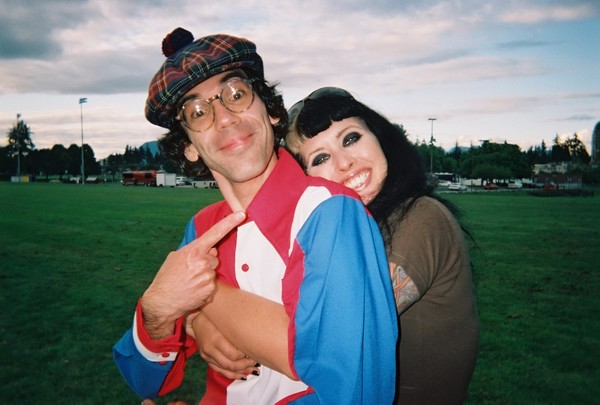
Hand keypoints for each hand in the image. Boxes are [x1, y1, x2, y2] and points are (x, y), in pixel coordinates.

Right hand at [141, 211, 245, 339]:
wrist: (161, 302)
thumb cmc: (167, 278)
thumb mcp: (176, 257)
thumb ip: (195, 250)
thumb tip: (211, 250)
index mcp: (194, 251)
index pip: (215, 233)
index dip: (230, 222)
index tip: (241, 214)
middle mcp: (203, 262)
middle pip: (214, 257)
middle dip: (205, 262)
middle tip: (190, 271)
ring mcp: (208, 277)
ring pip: (213, 271)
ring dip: (204, 275)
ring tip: (189, 282)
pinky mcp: (210, 290)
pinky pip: (212, 284)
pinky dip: (204, 287)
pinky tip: (193, 290)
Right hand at [188, 310, 258, 379]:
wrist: (196, 319)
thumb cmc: (214, 317)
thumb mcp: (226, 321)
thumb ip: (237, 330)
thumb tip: (253, 339)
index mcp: (216, 339)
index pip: (233, 355)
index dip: (245, 355)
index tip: (253, 351)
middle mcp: (210, 349)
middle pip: (230, 364)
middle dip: (245, 365)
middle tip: (255, 361)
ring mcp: (207, 356)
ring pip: (225, 370)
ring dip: (240, 371)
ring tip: (252, 370)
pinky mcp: (206, 359)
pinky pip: (219, 371)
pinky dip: (232, 375)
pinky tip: (242, 375)